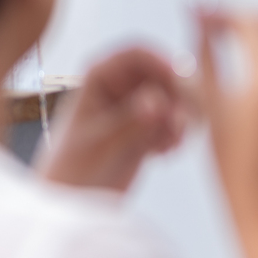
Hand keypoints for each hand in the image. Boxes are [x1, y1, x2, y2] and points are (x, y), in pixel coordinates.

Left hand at [37, 48, 189, 191]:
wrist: (73, 202)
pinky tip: (161, 154)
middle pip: (163, 74)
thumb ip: (132, 120)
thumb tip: (158, 101)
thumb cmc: (75, 169)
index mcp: (99, 76)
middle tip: (184, 124)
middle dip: (178, 97)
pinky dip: (175, 134)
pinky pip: (174, 120)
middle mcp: (120, 85)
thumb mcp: (104, 143)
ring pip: (173, 98)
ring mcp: (135, 106)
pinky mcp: (147, 127)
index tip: (185, 84)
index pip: (138, 55)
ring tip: (168, 145)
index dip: (164, 63)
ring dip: (178, 119)